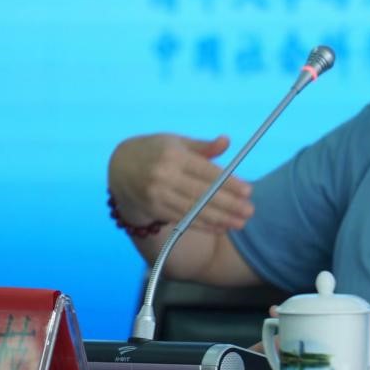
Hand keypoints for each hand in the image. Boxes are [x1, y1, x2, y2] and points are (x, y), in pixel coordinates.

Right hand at [108, 133, 254, 232]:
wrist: (120, 168)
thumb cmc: (156, 151)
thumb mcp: (176, 142)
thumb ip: (202, 146)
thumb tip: (226, 142)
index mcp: (173, 155)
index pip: (205, 171)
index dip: (228, 183)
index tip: (248, 191)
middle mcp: (163, 176)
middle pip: (202, 194)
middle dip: (228, 205)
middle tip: (249, 211)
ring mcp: (157, 195)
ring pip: (194, 210)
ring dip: (220, 219)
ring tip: (240, 223)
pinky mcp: (154, 209)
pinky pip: (183, 219)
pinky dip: (204, 225)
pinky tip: (221, 227)